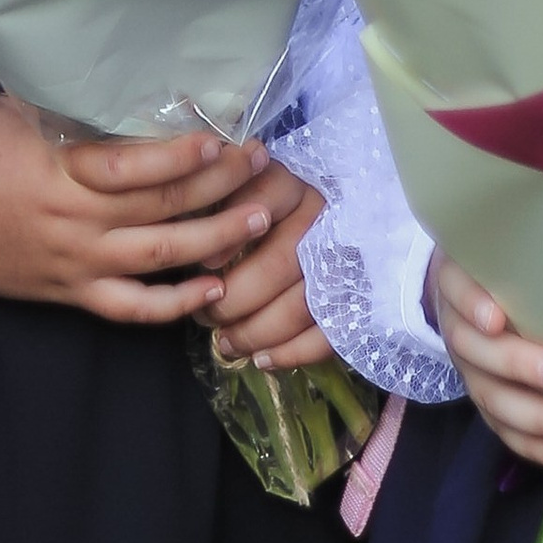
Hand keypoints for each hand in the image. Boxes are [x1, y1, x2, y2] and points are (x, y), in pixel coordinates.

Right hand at [0, 99, 304, 324]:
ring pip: (158, 259)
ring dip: (215, 240)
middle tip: (262, 164)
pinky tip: (214, 290)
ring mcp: (75, 263)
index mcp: (59, 169)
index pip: (132, 166)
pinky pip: (131, 310)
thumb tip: (140, 71)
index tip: (225, 137)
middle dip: (219, 187)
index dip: (183, 156)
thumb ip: (78, 99)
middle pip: (160, 208)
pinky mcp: (71, 294)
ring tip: (260, 218)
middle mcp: (73, 221)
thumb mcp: (23, 108)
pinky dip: (175, 305)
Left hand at [203, 177, 331, 368]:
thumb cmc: (260, 211)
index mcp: (292, 183)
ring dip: (257, 331)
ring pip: (301, 304)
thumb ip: (215, 197)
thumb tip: (186, 227)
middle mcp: (322, 217)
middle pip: (280, 262)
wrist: (343, 226)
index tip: (206, 263)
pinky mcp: (356, 299)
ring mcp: (344, 259)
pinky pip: (327, 334)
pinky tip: (263, 359)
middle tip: (206, 317)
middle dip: (236, 299)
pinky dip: (292, 353)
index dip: (234, 234)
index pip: (266, 199)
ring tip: (226, 343)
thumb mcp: (240, 189)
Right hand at [432, 254, 542, 468]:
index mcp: (459, 281)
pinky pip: (505, 430)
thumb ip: (538, 247)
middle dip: (520, 366)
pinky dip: (536, 446)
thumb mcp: (511, 246)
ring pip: (493, 399)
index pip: (457, 288)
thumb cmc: (511, 265)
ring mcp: (471, 370)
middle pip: (478, 352)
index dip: (473, 304)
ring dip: (537, 417)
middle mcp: (460, 328)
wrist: (478, 294)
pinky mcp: (487, 401)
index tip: (496, 320)